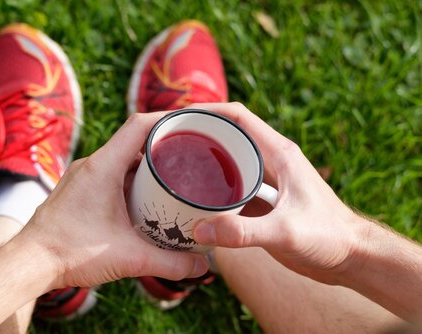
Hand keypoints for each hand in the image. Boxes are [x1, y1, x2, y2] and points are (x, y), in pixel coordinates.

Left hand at [19, 112, 208, 288]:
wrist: (29, 263)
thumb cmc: (70, 253)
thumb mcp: (128, 258)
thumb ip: (170, 263)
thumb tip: (203, 265)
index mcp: (103, 167)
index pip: (140, 125)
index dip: (170, 119)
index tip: (195, 123)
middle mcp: (92, 165)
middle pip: (135, 140)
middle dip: (166, 144)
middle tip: (196, 155)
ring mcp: (84, 177)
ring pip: (123, 159)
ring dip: (149, 165)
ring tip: (179, 177)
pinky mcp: (80, 191)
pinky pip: (112, 174)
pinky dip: (133, 180)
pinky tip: (149, 200)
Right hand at [188, 102, 365, 284]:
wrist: (350, 258)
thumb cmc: (329, 237)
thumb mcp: (286, 231)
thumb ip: (244, 232)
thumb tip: (200, 229)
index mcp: (278, 153)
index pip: (238, 116)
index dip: (207, 110)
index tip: (177, 116)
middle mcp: (269, 162)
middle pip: (227, 136)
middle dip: (196, 134)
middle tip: (164, 143)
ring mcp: (265, 182)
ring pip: (226, 162)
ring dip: (201, 162)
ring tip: (170, 168)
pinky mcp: (262, 203)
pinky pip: (229, 188)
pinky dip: (209, 190)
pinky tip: (191, 201)